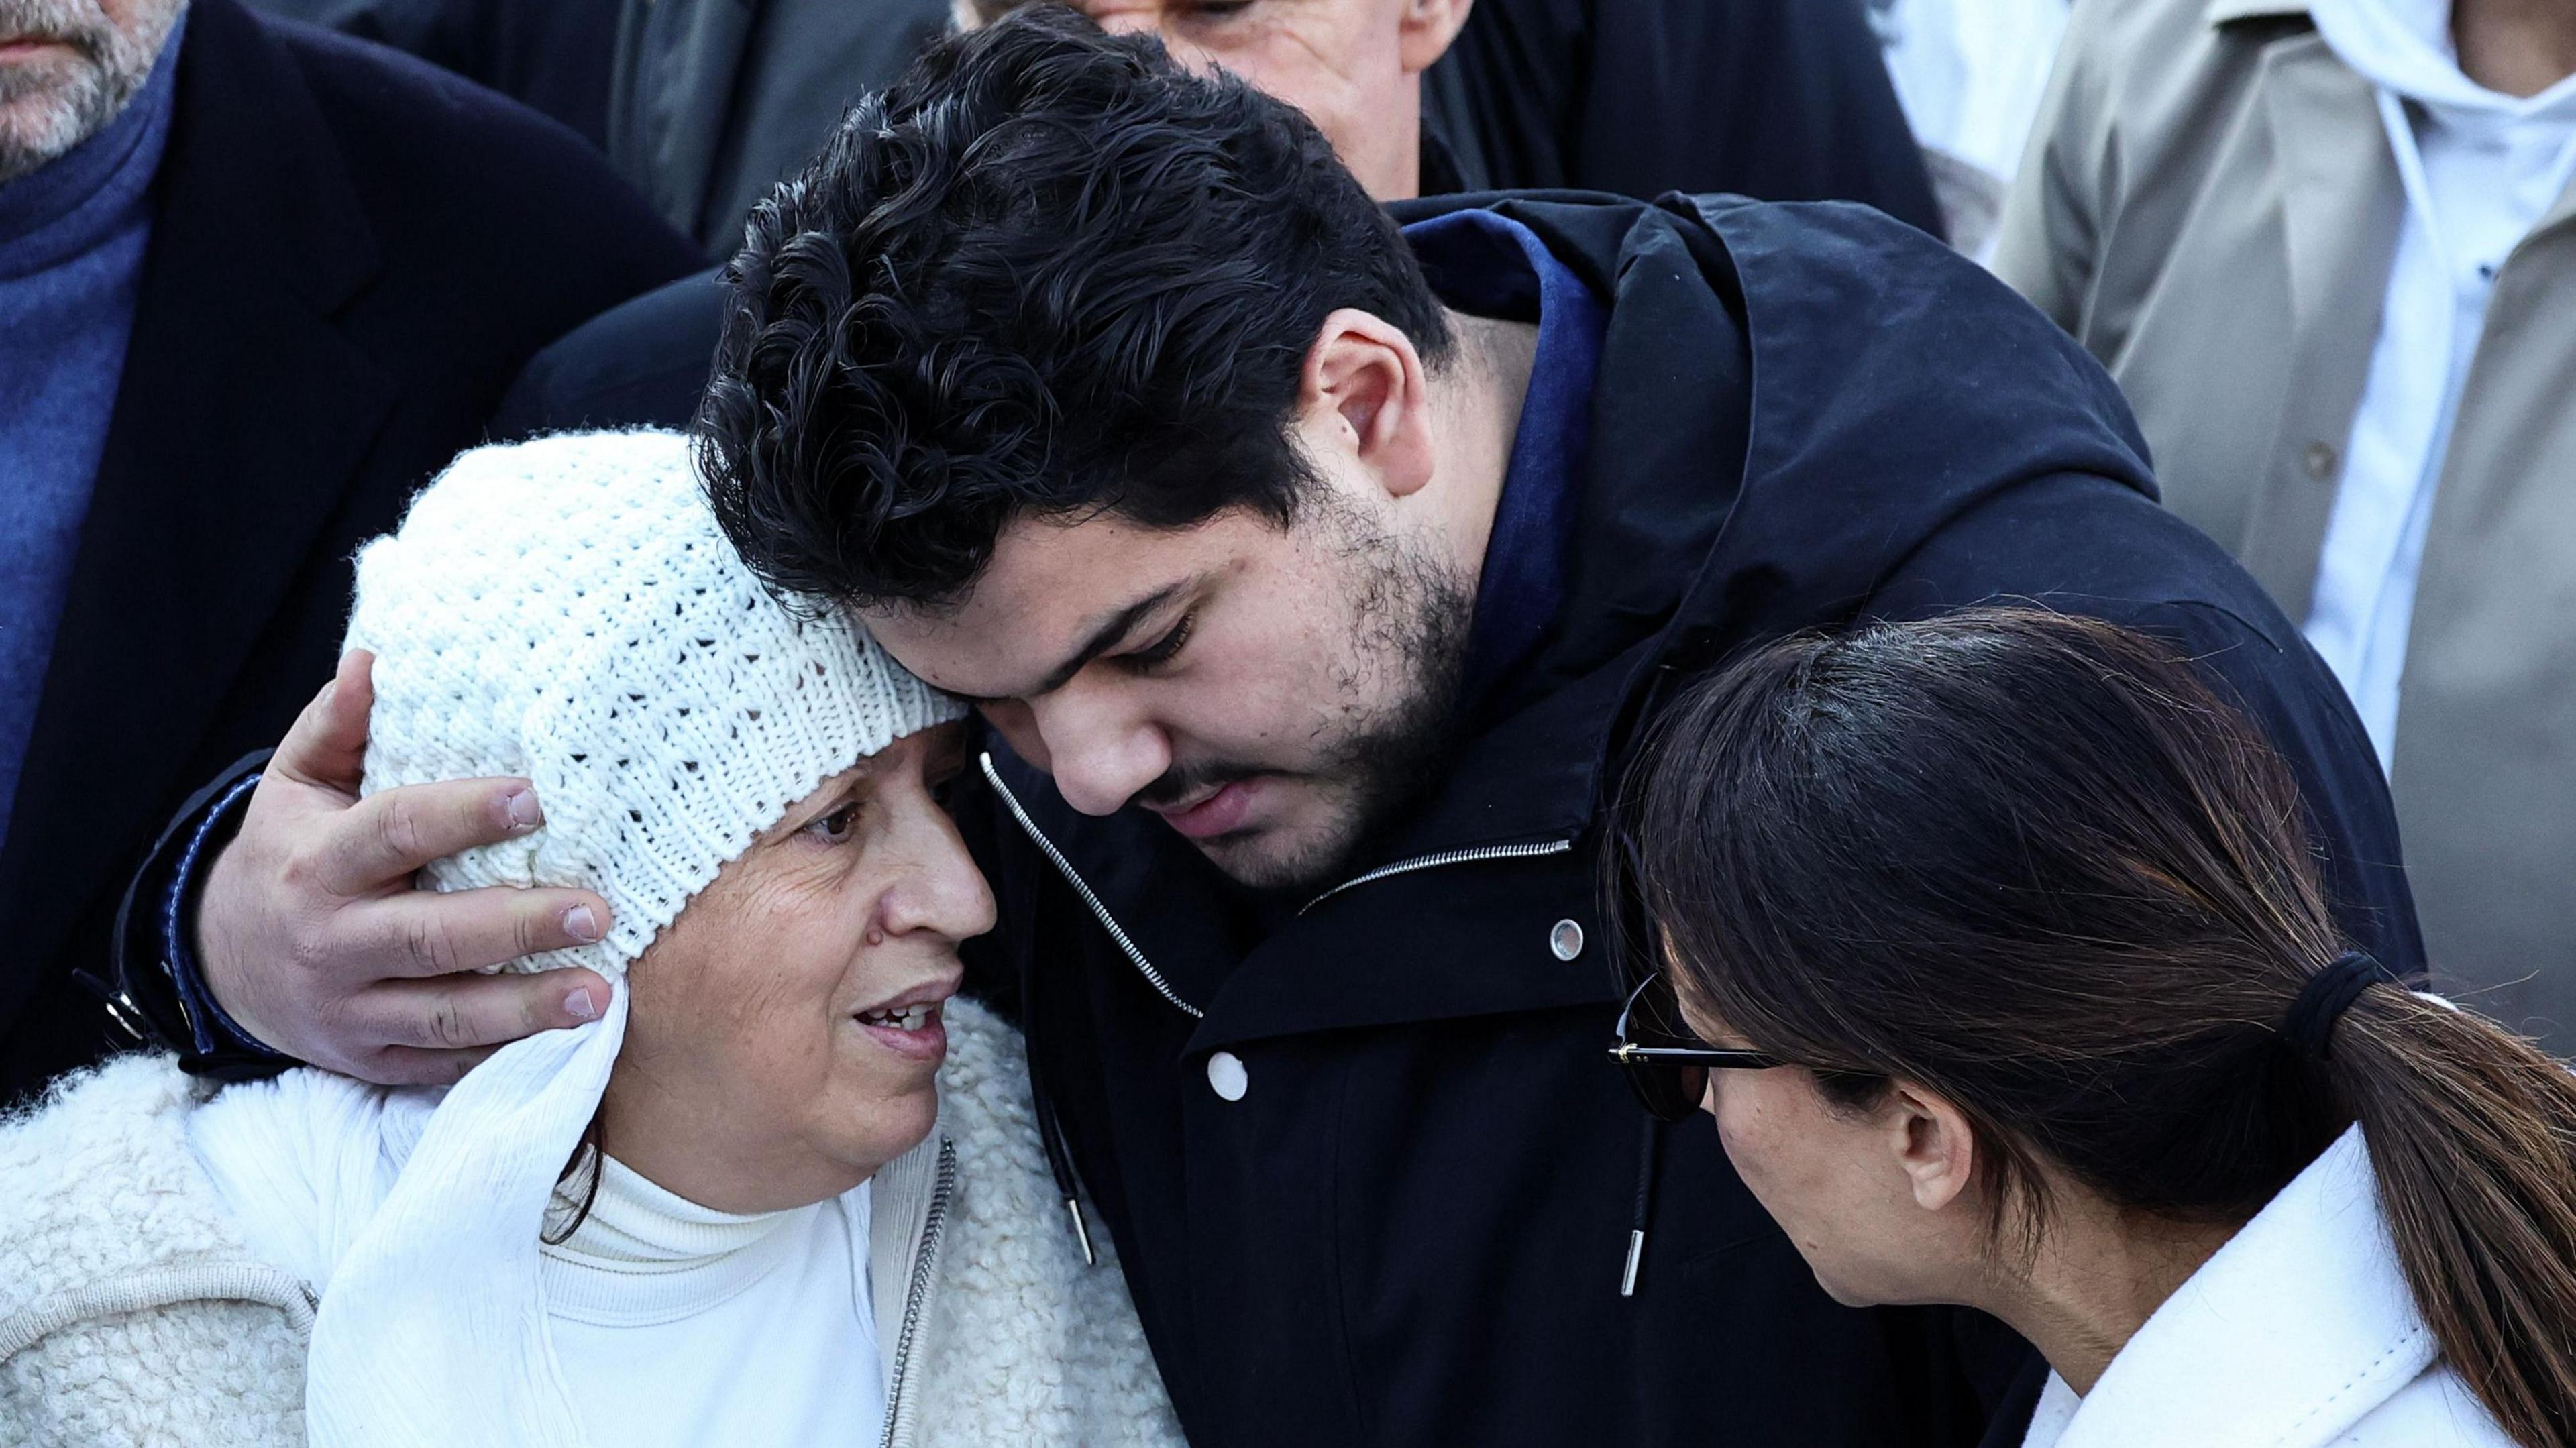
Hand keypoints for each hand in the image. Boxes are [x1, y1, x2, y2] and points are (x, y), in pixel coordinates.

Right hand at [197, 651, 612, 1084]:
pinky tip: (567, 1040)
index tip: (536, 799)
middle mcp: (333, 942)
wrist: (225, 963)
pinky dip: (505, 1055)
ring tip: (600, 994)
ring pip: (445, 1016)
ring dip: (526, 1009)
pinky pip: (445, 1063)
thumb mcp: (297, 785)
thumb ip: (339, 725)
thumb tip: (379, 656)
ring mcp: (352, 1011)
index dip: (464, 815)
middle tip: (596, 910)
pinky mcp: (373, 1062)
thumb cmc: (289, 853)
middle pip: (430, 936)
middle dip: (517, 927)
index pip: (396, 832)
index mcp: (318, 865)